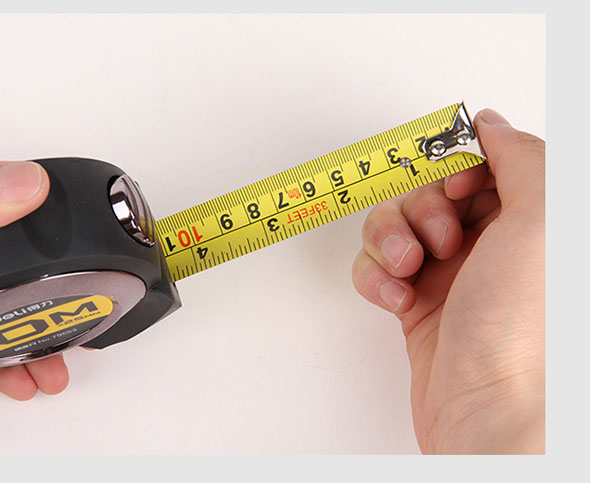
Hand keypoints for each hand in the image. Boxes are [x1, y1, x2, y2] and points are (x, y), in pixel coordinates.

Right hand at [351, 109, 544, 453]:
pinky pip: (376, 267)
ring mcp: (450, 274)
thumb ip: (520, 157)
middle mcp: (492, 245)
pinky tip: (395, 296)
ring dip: (389, 240)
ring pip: (395, 226)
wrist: (486, 406)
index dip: (458, 166)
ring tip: (409, 268)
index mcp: (530, 221)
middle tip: (439, 239)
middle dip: (419, 209)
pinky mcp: (414, 303)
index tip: (454, 182)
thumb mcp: (543, 219)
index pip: (483, 165)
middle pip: (430, 192)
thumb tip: (489, 124)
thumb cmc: (522, 327)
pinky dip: (375, 276)